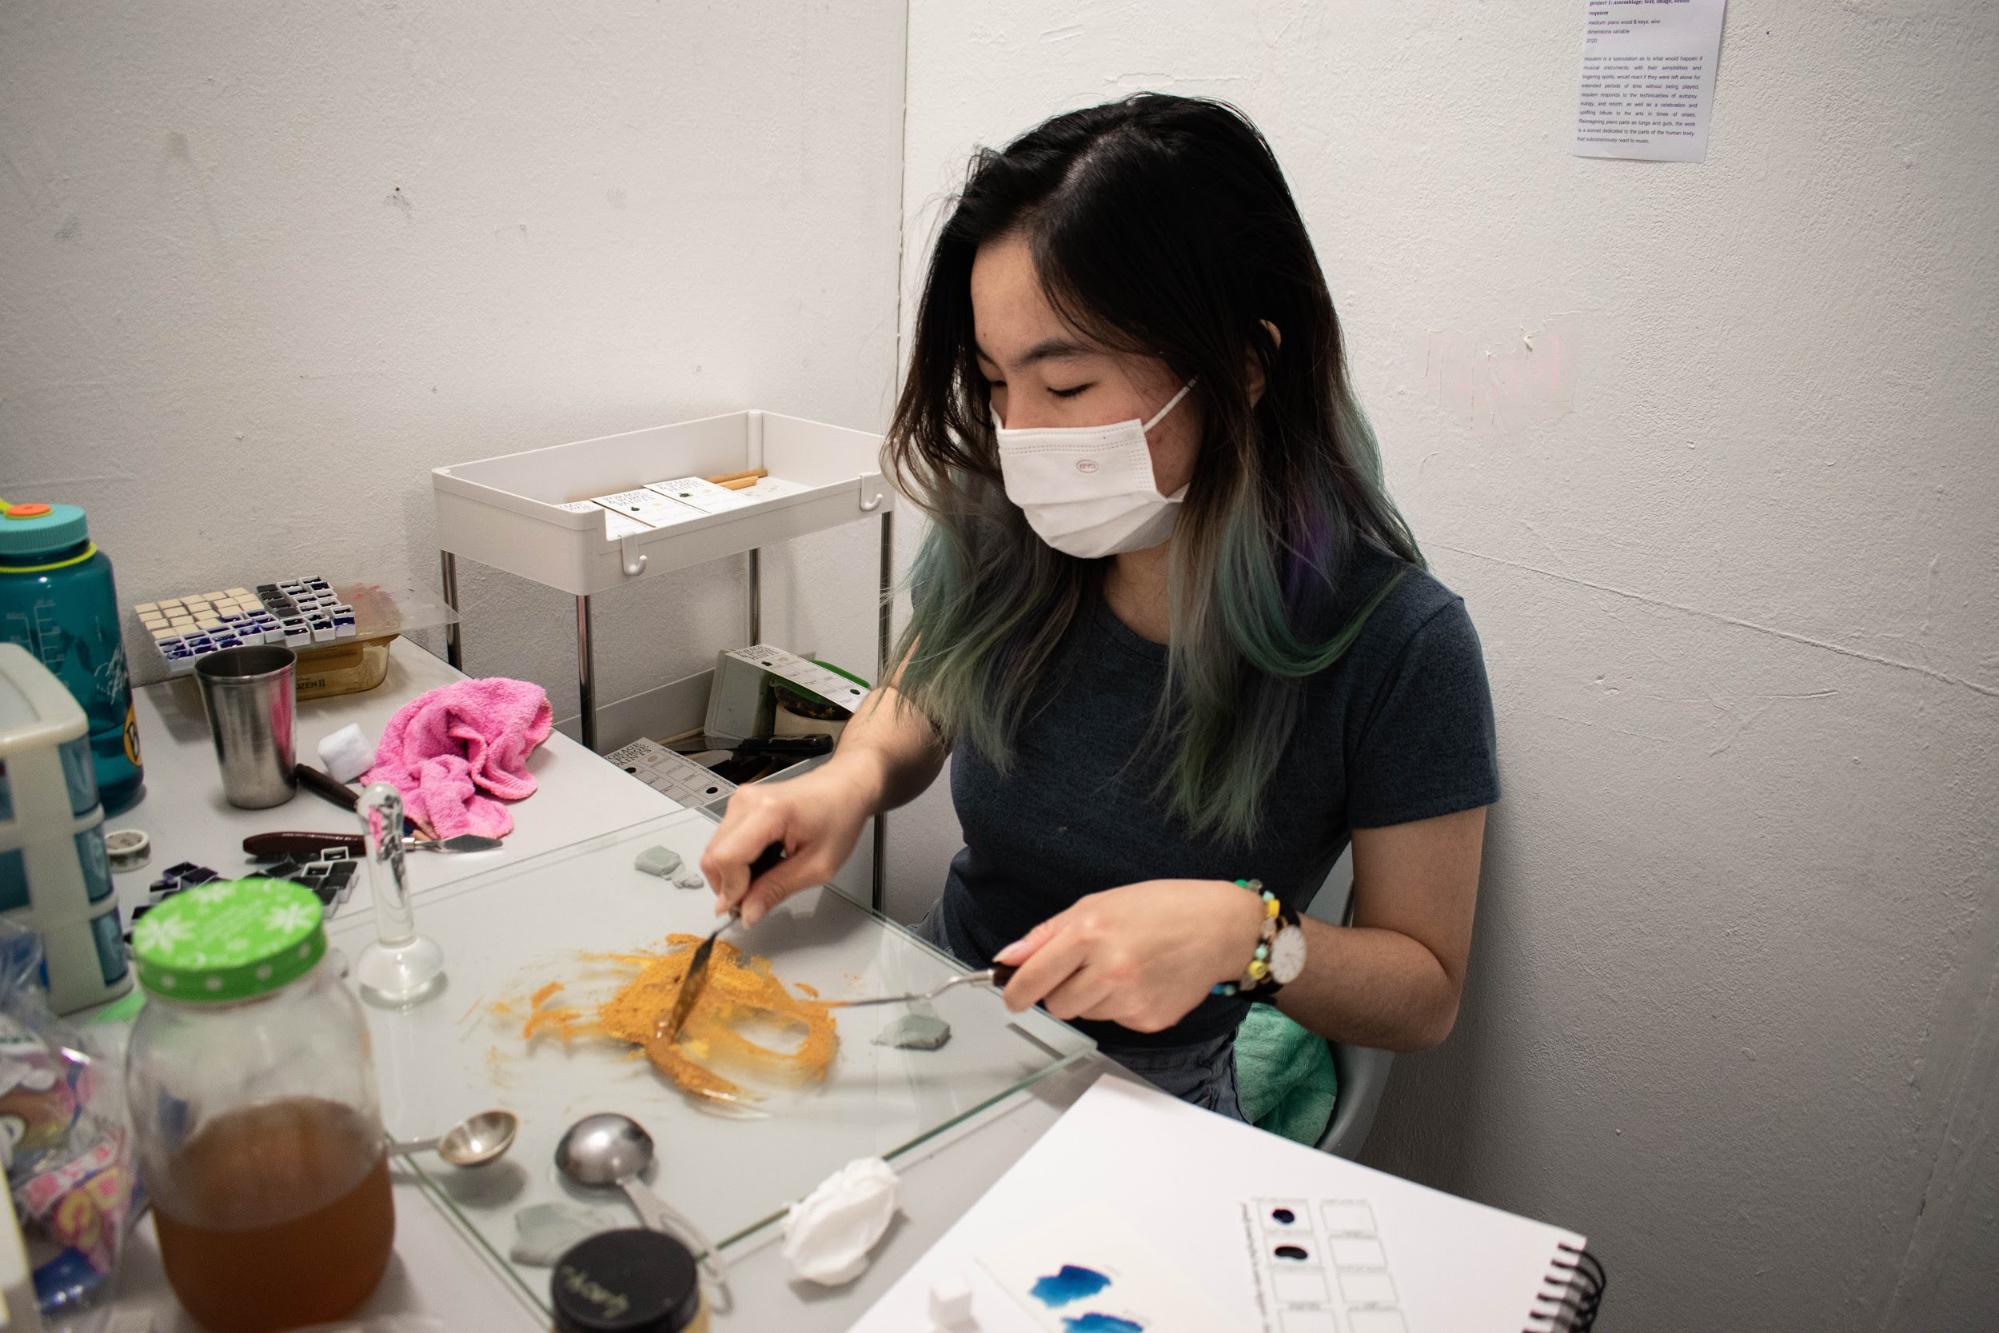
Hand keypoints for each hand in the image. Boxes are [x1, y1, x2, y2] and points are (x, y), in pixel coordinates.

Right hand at [699, 759, 876, 924]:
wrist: (845, 787)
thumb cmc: (840, 817)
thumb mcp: (817, 866)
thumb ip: (777, 890)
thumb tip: (748, 913)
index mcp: (768, 811)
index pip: (727, 858)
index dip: (730, 890)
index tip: (742, 910)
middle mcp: (746, 801)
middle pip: (713, 856)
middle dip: (728, 886)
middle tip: (754, 901)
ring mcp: (740, 801)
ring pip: (715, 851)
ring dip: (732, 874)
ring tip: (765, 878)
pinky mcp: (740, 805)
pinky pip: (724, 842)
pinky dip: (737, 861)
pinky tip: (762, 863)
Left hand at [995, 880, 1265, 1033]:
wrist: (1219, 927)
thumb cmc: (1159, 908)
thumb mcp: (1097, 904)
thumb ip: (1047, 934)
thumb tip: (1007, 959)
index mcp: (1090, 933)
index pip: (1034, 978)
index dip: (1015, 992)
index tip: (1012, 996)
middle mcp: (1109, 970)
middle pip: (1057, 1005)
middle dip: (1061, 991)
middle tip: (1085, 967)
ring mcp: (1131, 999)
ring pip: (1086, 1014)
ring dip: (1093, 997)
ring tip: (1123, 967)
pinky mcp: (1149, 1020)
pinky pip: (1116, 1021)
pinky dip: (1121, 1005)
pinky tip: (1144, 981)